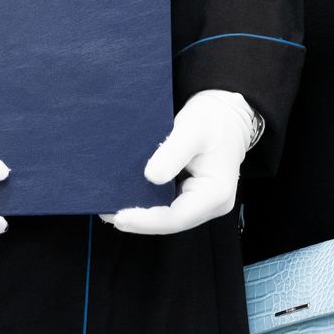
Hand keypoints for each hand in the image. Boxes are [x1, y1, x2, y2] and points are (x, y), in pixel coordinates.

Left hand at [103, 90, 255, 235]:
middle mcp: (213, 204)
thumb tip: (150, 177)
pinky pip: (169, 205)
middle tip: (105, 210)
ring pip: (168, 216)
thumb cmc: (212, 118)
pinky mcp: (195, 196)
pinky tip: (127, 195)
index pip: (176, 217)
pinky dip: (148, 203)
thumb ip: (172, 153)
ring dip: (141, 213)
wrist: (227, 113)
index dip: (146, 220)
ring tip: (110, 205)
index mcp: (216, 192)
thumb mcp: (191, 129)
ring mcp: (204, 203)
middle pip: (171, 220)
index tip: (119, 216)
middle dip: (139, 219)